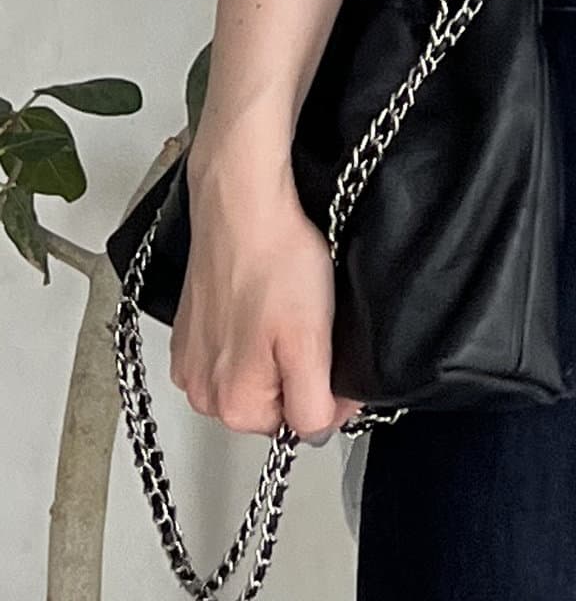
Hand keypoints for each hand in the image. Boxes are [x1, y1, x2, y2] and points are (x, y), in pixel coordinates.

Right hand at [170, 160, 363, 443]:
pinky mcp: (189, 328)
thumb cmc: (275, 261)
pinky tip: (260, 295)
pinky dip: (251, 326)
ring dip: (273, 345)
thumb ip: (315, 403)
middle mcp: (201, 390)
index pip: (299, 423)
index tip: (327, 349)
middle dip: (295, 366)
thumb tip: (321, 429)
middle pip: (273, 399)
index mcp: (233, 405)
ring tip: (281, 303)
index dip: (325, 387)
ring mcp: (190, 358)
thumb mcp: (312, 342)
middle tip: (302, 321)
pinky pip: (232, 345)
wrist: (242, 204)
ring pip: (254, 370)